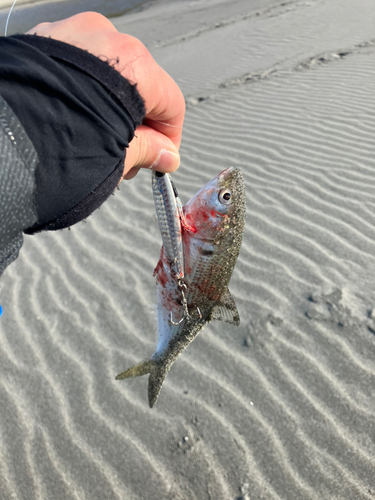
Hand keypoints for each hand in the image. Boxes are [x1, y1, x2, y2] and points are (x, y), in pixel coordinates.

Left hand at [26, 12, 184, 179]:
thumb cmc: (52, 148)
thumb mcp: (116, 158)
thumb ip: (148, 151)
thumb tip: (166, 155)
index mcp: (133, 64)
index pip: (171, 103)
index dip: (169, 138)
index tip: (160, 157)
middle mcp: (104, 38)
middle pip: (140, 86)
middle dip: (137, 125)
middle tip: (126, 158)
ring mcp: (70, 35)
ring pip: (107, 76)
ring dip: (110, 110)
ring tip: (94, 144)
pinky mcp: (42, 43)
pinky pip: (77, 69)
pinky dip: (84, 96)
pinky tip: (74, 123)